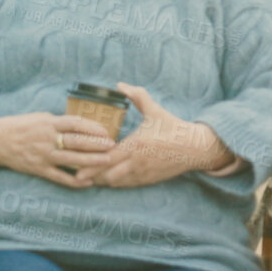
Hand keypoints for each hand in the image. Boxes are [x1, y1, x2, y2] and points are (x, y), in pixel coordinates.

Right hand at [0, 112, 115, 188]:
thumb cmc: (22, 126)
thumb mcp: (41, 118)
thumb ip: (60, 122)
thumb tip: (82, 125)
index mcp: (49, 123)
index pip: (75, 123)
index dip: (92, 127)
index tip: (106, 131)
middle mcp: (47, 139)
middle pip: (77, 141)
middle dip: (97, 145)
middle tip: (113, 146)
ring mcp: (44, 155)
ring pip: (72, 160)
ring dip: (91, 161)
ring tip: (107, 162)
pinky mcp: (39, 169)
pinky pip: (60, 177)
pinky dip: (75, 181)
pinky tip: (88, 182)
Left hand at [80, 83, 233, 188]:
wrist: (194, 148)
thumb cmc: (173, 127)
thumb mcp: (154, 110)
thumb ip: (137, 96)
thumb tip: (119, 85)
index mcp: (136, 144)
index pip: (108, 157)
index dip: (91, 163)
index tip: (77, 165)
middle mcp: (137, 162)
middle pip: (108, 174)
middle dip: (92, 175)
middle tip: (77, 174)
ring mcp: (143, 173)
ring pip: (116, 182)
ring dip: (103, 180)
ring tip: (89, 178)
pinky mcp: (148, 180)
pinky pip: (127, 185)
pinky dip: (116, 183)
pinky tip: (108, 179)